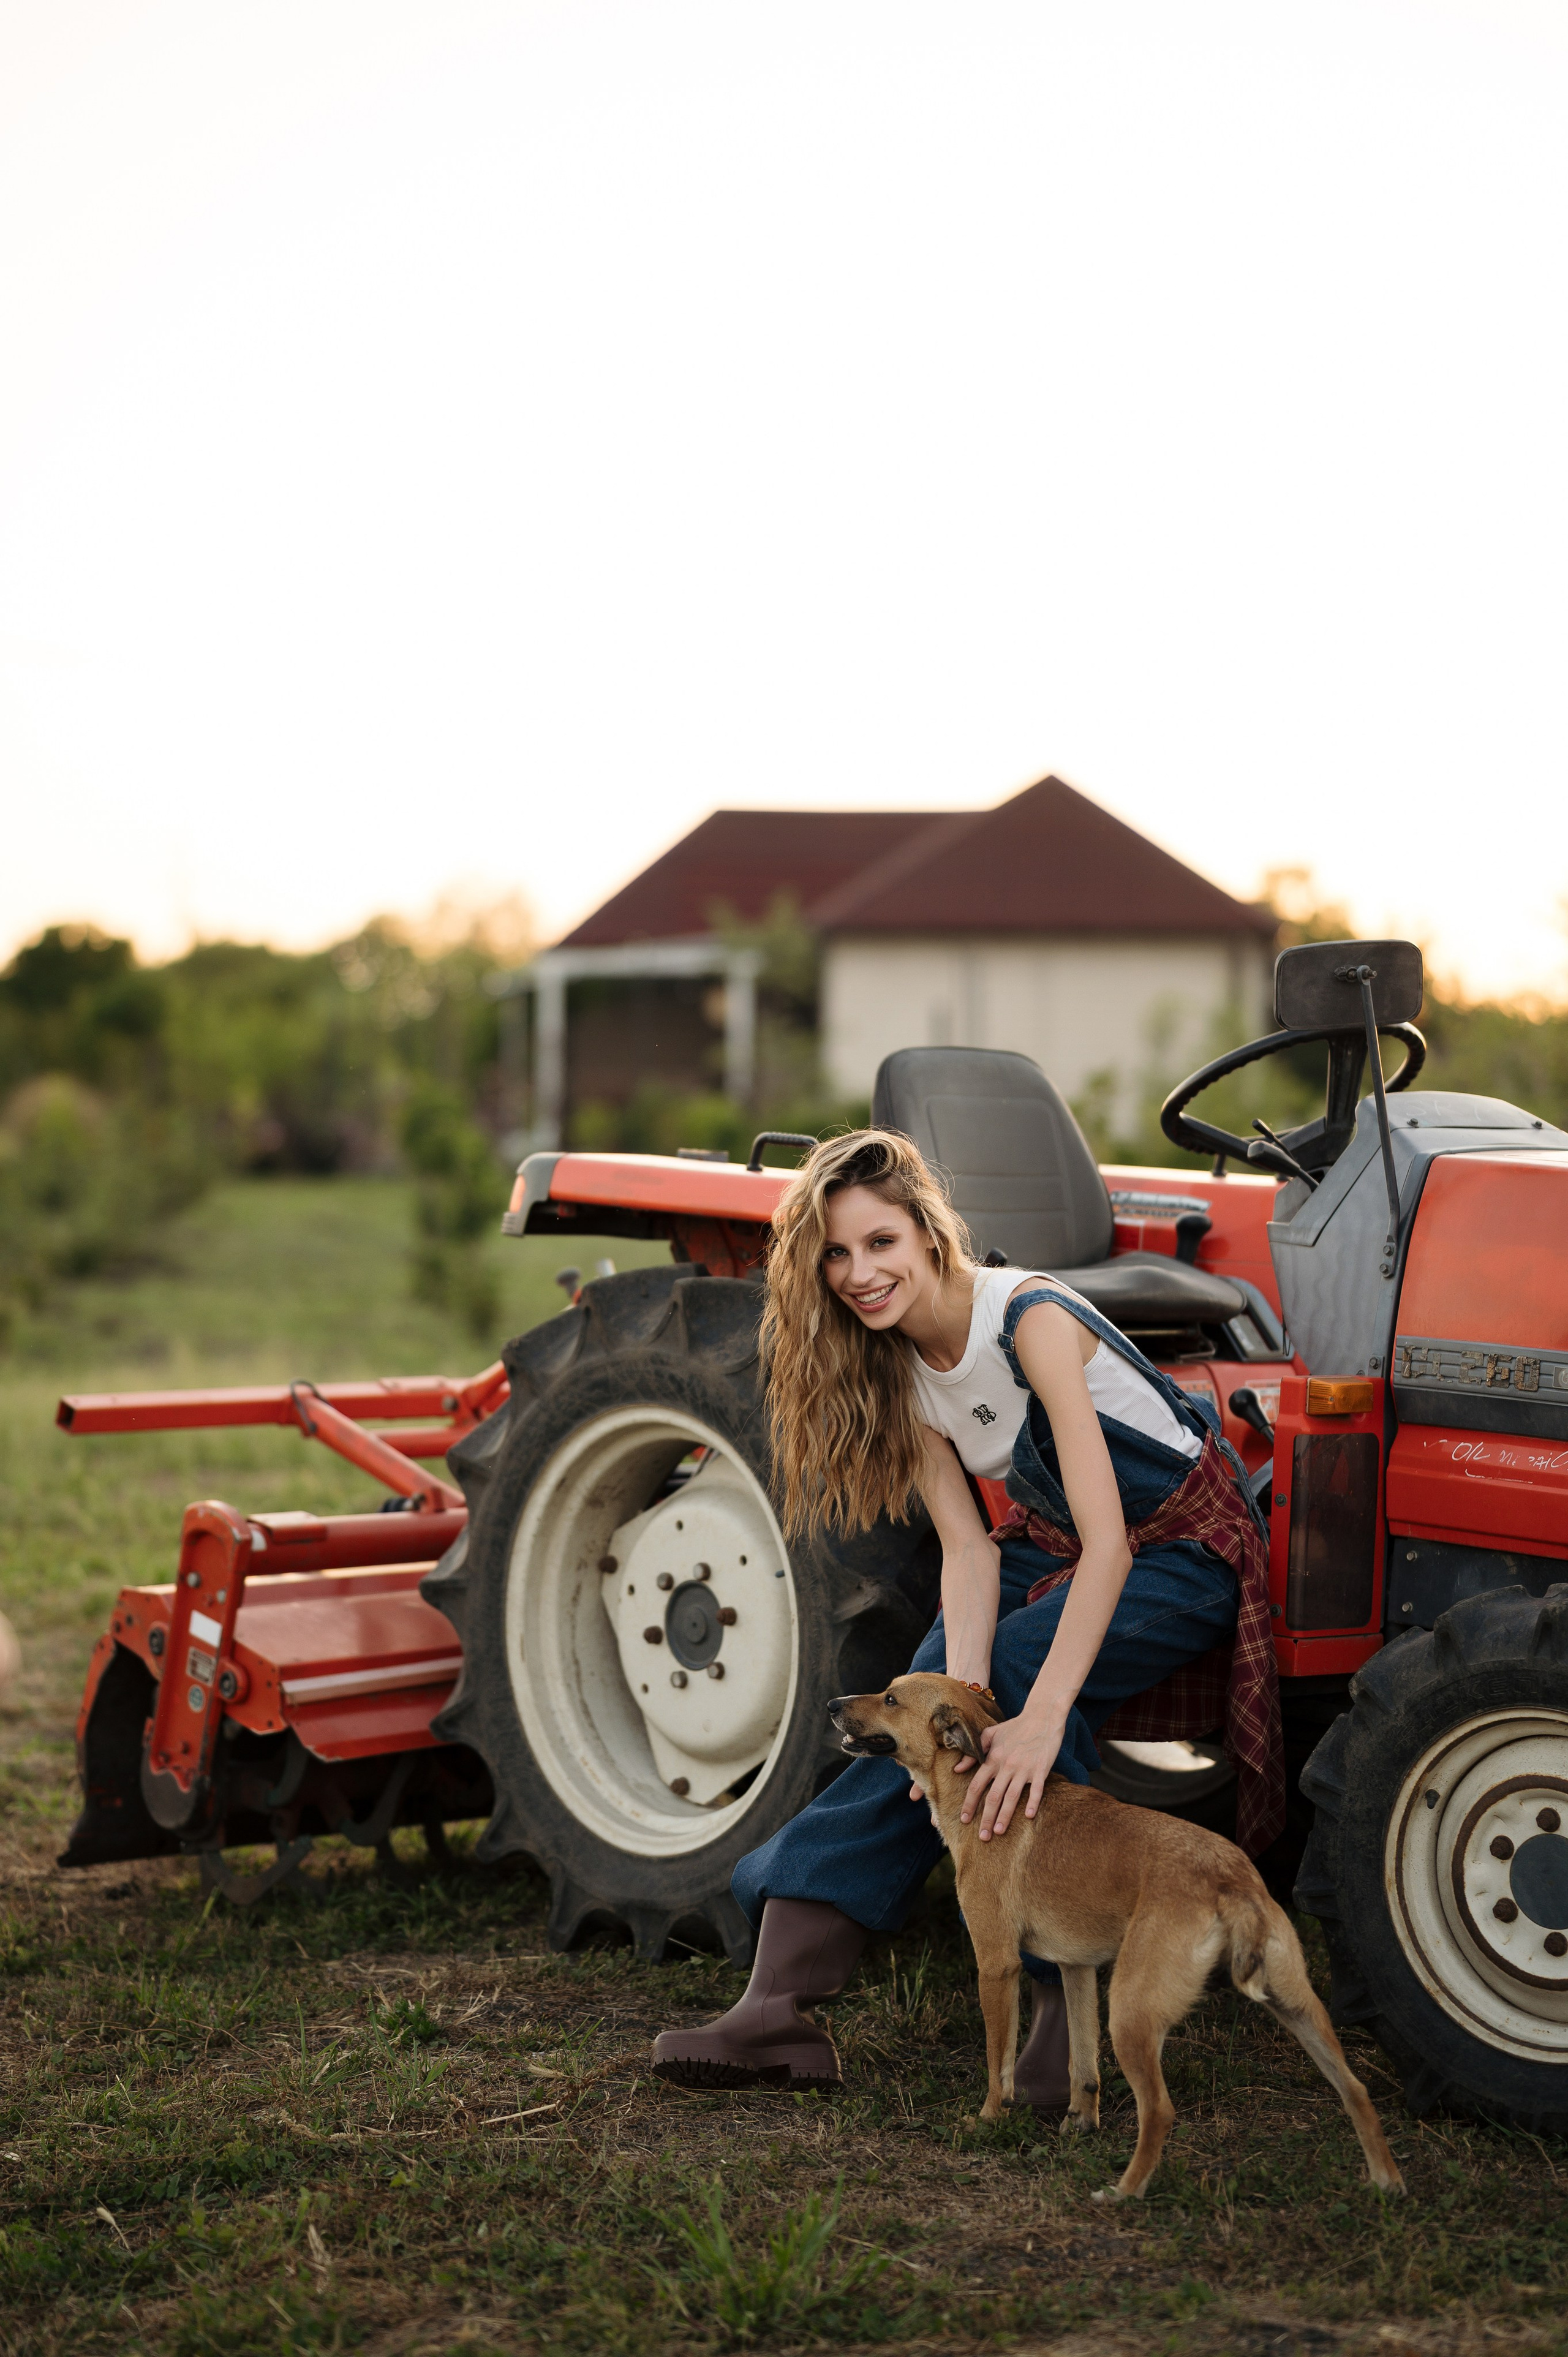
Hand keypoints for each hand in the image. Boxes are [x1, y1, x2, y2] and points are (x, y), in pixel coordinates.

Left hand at [958, 1711, 1063, 1839]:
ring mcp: (1024, 1768)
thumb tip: (957, 1769)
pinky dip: (1033, 1803)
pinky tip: (1028, 1816)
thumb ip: (973, 1751)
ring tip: (999, 1832)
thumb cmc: (1015, 1727)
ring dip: (1005, 1816)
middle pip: (993, 1796)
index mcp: (993, 1758)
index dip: (969, 1803)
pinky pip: (1036, 1790)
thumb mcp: (990, 1734)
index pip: (977, 1785)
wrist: (1042, 1717)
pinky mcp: (1041, 1769)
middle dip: (986, 1818)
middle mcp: (1006, 1765)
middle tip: (982, 1837)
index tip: (964, 1820)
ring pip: (1012, 1797)